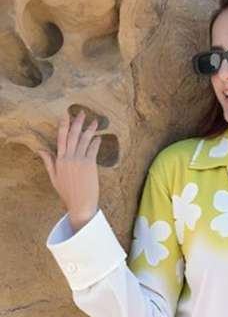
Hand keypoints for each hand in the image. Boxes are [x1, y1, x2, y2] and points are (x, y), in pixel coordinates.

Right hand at [37, 108, 101, 229]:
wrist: (80, 204)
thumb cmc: (67, 193)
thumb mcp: (54, 177)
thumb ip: (49, 162)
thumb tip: (40, 149)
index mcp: (59, 160)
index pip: (61, 137)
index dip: (64, 124)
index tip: (66, 114)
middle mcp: (69, 158)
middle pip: (73, 135)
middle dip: (78, 122)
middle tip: (82, 112)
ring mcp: (79, 160)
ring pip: (84, 140)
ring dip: (90, 129)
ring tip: (95, 122)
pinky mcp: (90, 165)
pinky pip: (93, 149)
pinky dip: (96, 142)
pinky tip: (98, 137)